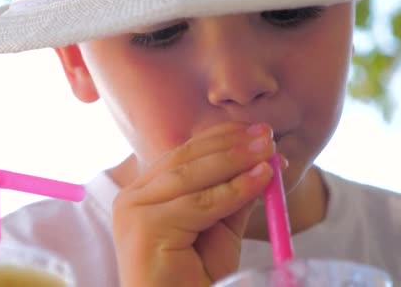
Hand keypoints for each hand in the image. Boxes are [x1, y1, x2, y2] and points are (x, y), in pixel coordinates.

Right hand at [112, 122, 281, 286]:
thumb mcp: (219, 229)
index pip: (183, 154)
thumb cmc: (193, 278)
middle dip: (230, 144)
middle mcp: (133, 197)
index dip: (220, 137)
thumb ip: (233, 196)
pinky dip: (233, 190)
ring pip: (190, 177)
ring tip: (268, 151)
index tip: (254, 128)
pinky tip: (260, 178)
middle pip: (185, 159)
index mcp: (145, 192)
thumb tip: (264, 163)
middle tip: (267, 135)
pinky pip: (199, 204)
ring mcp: (135, 211)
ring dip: (234, 160)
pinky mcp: (145, 228)